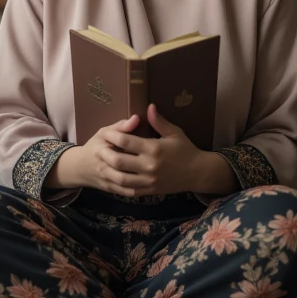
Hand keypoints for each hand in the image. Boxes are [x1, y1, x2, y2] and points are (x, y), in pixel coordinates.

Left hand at [77, 103, 203, 197]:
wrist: (198, 173)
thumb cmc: (186, 150)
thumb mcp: (174, 132)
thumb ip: (159, 121)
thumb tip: (148, 106)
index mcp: (154, 149)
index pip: (126, 142)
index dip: (112, 136)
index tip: (105, 132)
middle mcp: (149, 166)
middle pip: (118, 161)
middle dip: (105, 154)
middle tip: (98, 147)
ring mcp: (149, 181)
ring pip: (120, 178)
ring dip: (108, 171)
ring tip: (101, 163)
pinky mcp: (149, 191)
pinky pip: (129, 190)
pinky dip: (118, 185)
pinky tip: (113, 177)